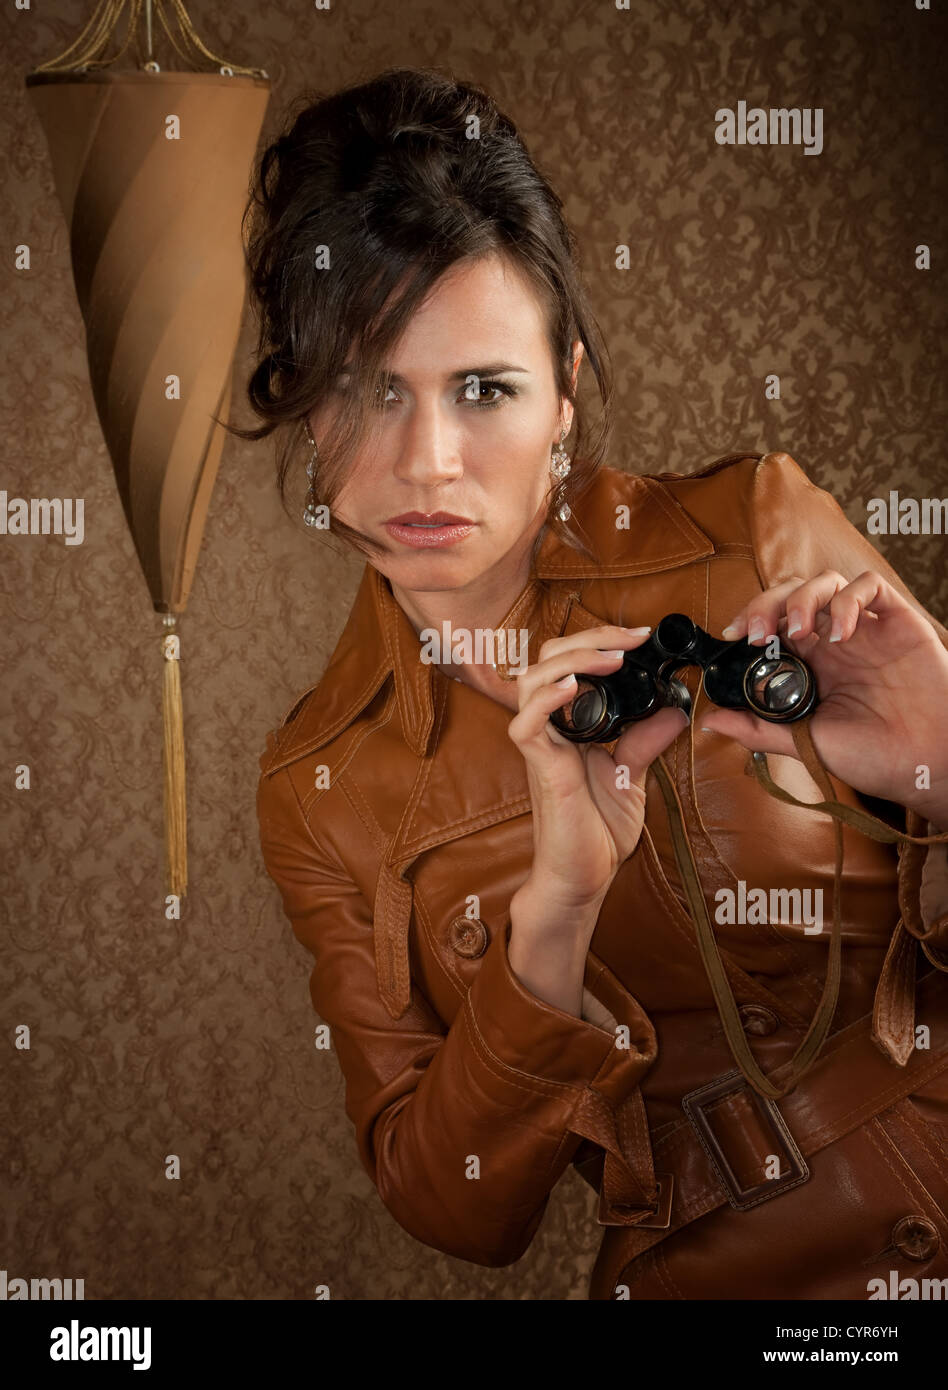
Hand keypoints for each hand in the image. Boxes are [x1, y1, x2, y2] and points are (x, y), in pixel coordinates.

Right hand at [507, 624, 689, 909]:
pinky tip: (573, 686)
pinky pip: (526, 724)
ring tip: (611, 658)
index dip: (601, 641)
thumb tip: (676, 711)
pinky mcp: (537, 768)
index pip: (570, 662)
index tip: (642, 637)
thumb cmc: (598, 832)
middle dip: (589, 638)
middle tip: (631, 638)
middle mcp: (550, 727)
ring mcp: (540, 746)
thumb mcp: (632, 776)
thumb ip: (646, 741)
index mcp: (569, 723)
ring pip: (533, 680)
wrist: (583, 879)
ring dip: (573, 659)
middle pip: (547, 658)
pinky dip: (547, 699)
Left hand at [700, 570, 947, 823]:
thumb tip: (709, 719)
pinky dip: (847, 600)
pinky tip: (842, 632)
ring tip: (797, 631)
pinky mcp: (897, 621)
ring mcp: (865, 629)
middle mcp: (834, 641)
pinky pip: (869, 586)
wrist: (925, 764)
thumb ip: (758, 728)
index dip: (750, 619)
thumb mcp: (805, 741)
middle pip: (791, 595)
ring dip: (801, 598)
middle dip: (765, 603)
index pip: (772, 623)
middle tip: (756, 632)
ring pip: (825, 582)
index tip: (732, 636)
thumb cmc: (873, 756)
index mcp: (811, 664)